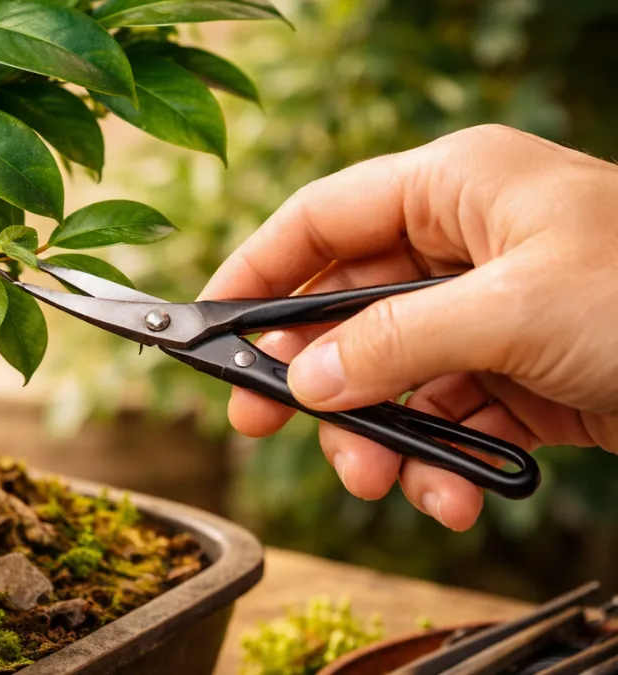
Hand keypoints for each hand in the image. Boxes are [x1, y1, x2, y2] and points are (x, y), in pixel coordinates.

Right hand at [200, 124, 617, 530]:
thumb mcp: (512, 311)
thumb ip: (394, 343)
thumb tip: (306, 380)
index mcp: (455, 188)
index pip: (322, 219)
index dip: (256, 271)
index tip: (209, 327)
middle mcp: (464, 244)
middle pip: (347, 308)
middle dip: (314, 376)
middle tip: (265, 423)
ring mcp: (489, 311)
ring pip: (391, 373)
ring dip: (379, 435)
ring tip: (384, 481)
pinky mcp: (517, 372)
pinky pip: (446, 414)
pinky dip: (440, 460)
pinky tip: (454, 494)